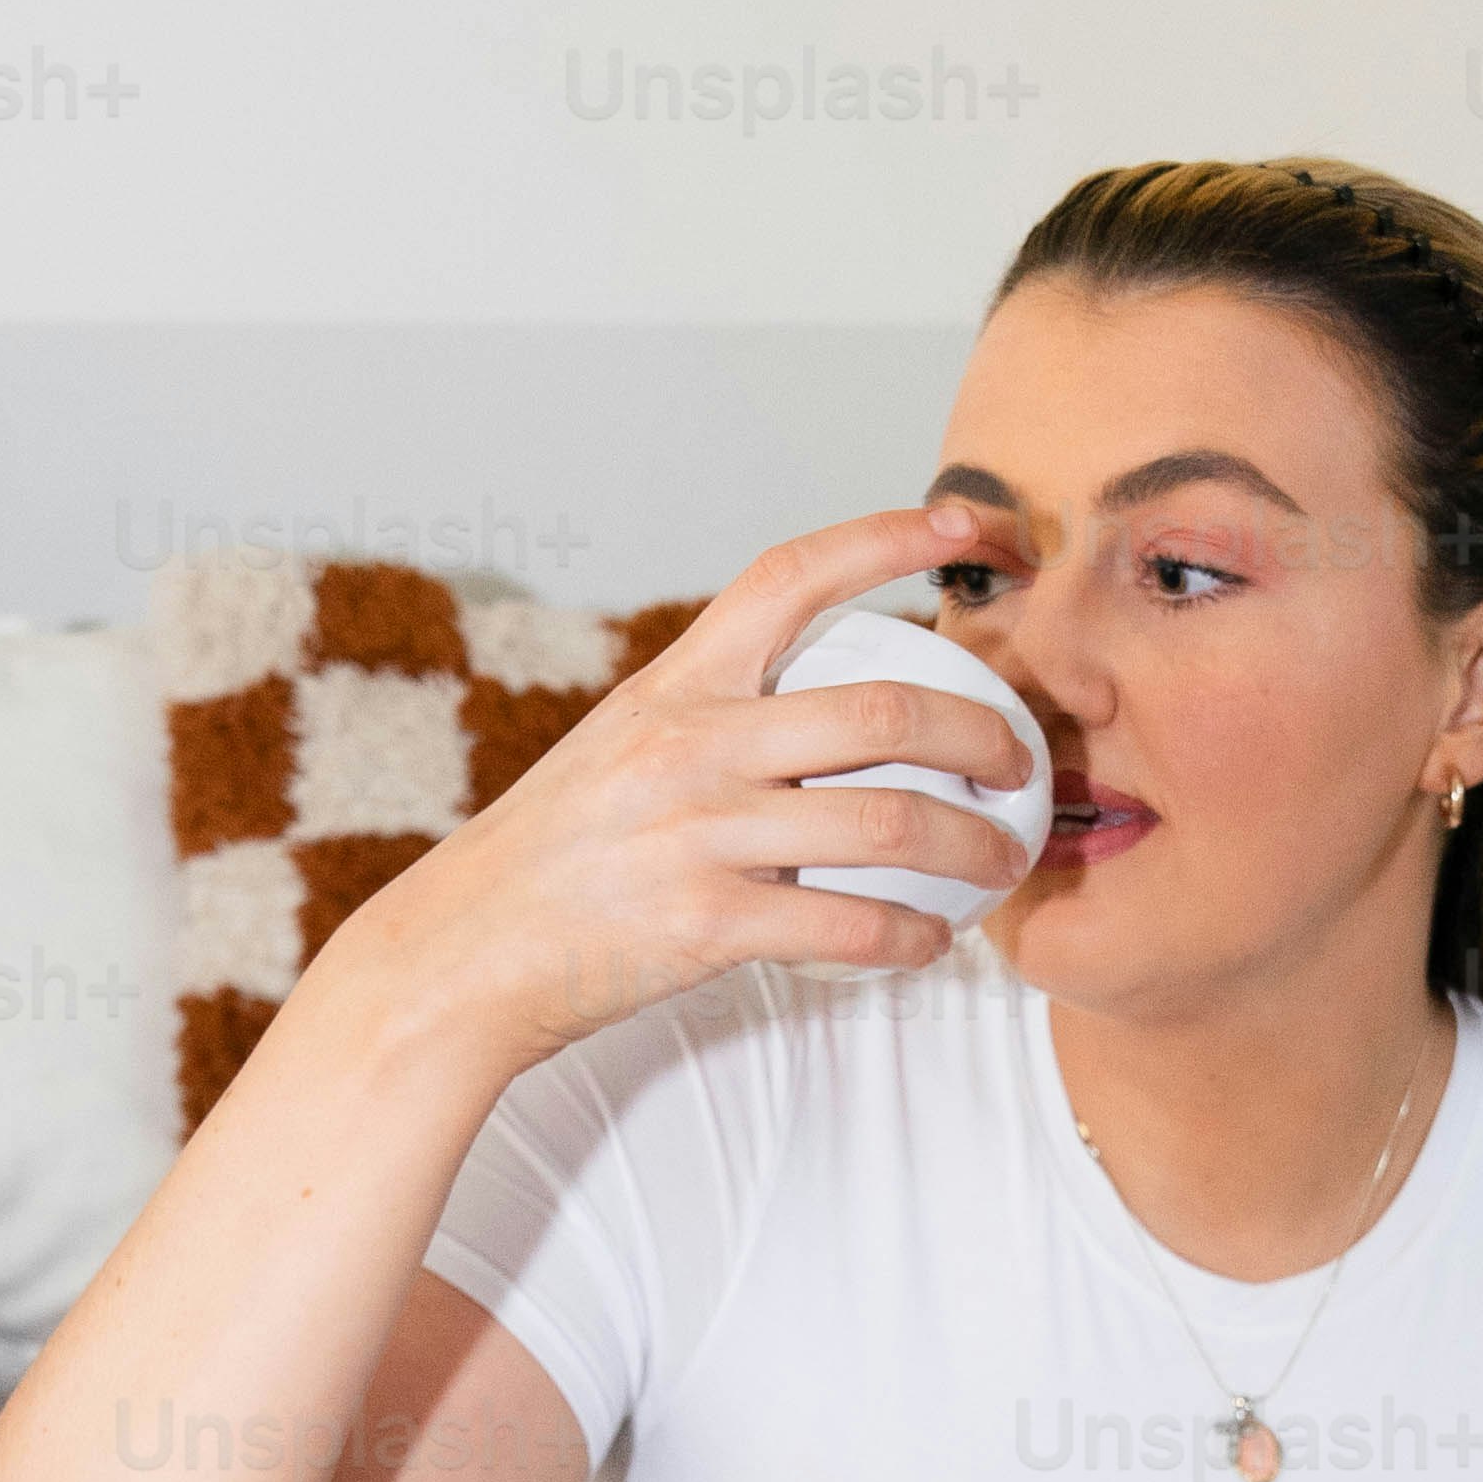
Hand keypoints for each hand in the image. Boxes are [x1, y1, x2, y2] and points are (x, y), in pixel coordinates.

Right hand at [339, 508, 1041, 1075]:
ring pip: (887, 822)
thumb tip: (835, 708)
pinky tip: (934, 942)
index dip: (893, 537)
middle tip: (1020, 762)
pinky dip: (913, 936)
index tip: (972, 530)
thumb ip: (718, 717)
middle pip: (882, 711)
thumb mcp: (624, 746)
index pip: (793, 575)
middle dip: (981, 731)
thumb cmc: (557, 853)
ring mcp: (697, 832)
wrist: (462, 951)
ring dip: (973, 845)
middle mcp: (689, 742)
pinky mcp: (704, 923)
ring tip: (1005, 860)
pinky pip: (849, 926)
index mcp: (675, 682)